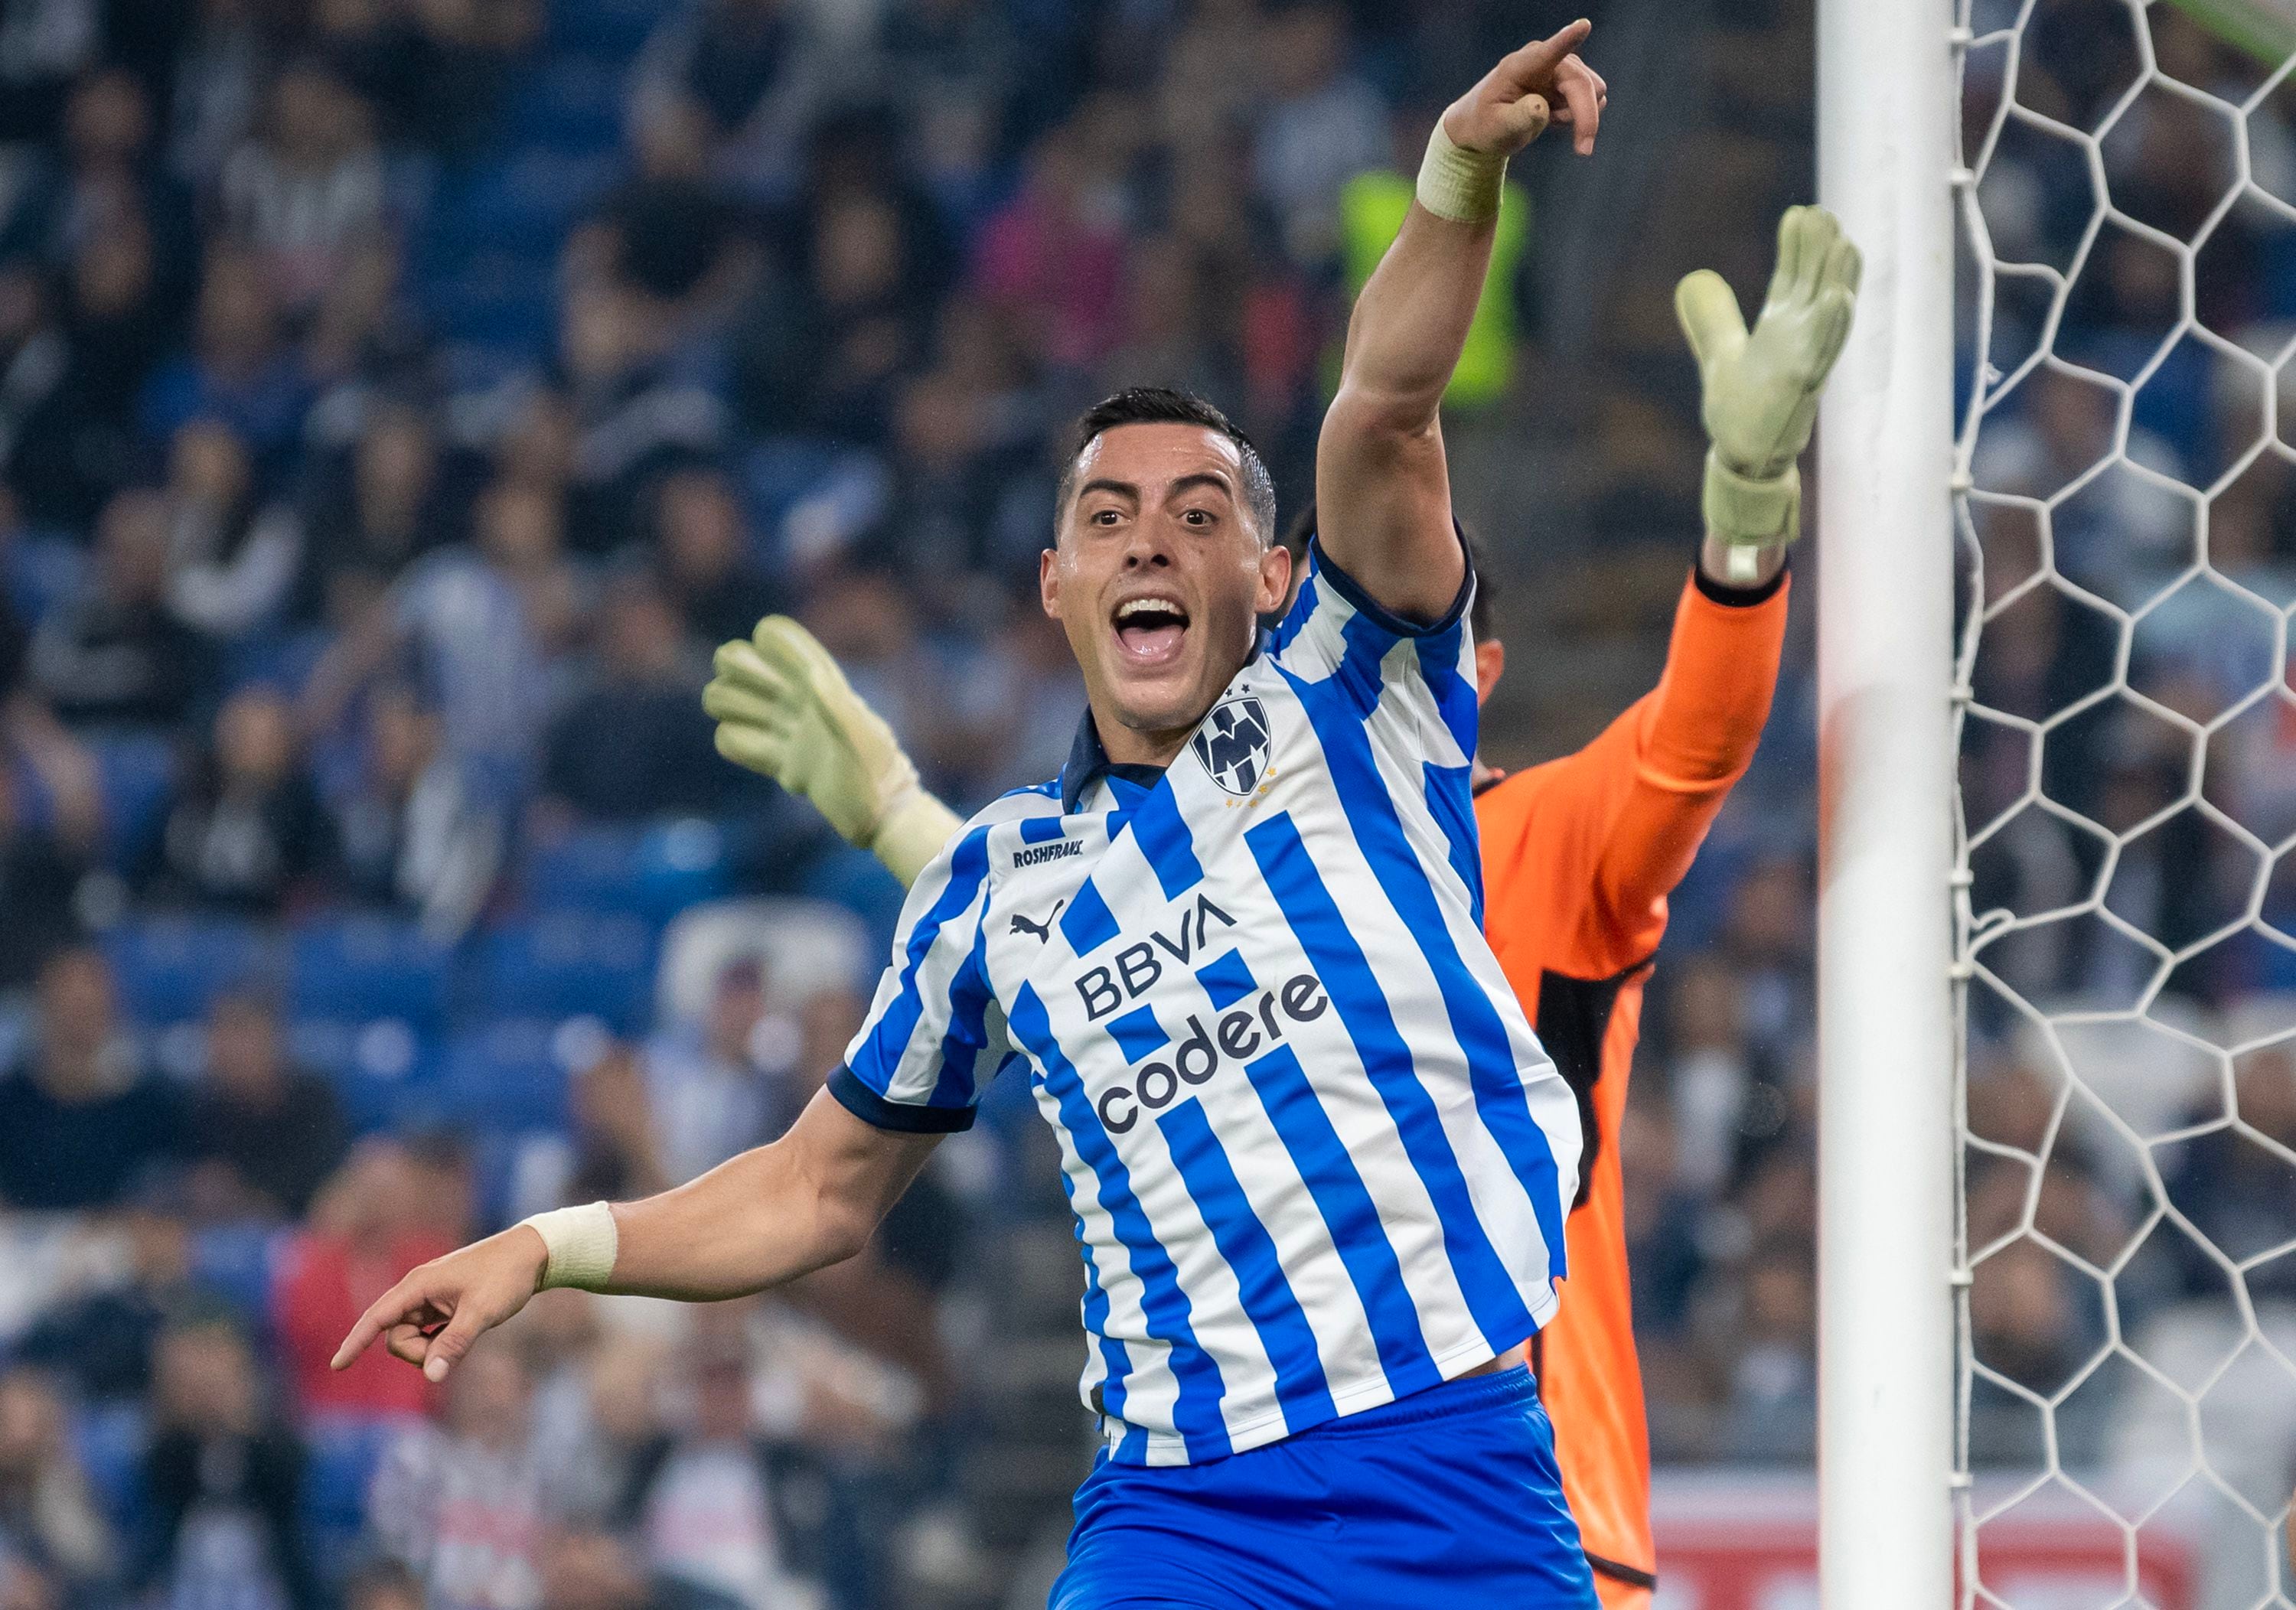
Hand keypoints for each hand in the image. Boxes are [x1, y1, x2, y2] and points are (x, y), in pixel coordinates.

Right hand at [330, 1226, 548, 1382]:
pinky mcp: (444, 1306)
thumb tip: (431, 1376)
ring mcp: (431, 1299)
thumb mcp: (481, 1312)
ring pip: (413, 1338)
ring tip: (465, 1334)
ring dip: (431, 1349)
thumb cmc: (506, 1276)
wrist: (533, 1253)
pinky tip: (464, 1332)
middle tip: (452, 1349)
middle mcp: (418, 1290)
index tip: (336, 1366)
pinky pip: (429, 1335)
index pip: (377, 1318)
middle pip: (396, 1337)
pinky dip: (440, 1343)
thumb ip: (454, 1343)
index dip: (356, 1343)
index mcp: (418, 1285)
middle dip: (417, 1353)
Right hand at [704, 616, 919, 851]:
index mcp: (822, 682)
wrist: (881, 817)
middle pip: (738, 662)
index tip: (783, 667)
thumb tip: (811, 674)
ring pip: (728, 699)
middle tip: (768, 698)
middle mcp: (800, 701)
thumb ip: (837, 706)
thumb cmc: (877, 773)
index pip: (777, 636)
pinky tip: (757, 752)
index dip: (770, 642)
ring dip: (726, 703)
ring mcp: (788, 731)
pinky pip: (734, 741)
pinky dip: (734, 742)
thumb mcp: (862, 737)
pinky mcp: (782, 764)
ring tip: (752, 723)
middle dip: (736, 670)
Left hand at [1442, 19, 1606, 159]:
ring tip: (1548, 120)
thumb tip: (1540, 107)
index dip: (1567, 39)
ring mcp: (1561, 67)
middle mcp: (1546, 60)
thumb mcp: (1497, 129)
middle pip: (1583, 83)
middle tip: (1583, 151)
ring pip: (1594, 90)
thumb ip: (1517, 118)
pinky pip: (1591, 98)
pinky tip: (1555, 114)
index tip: (1583, 26)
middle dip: (1587, 117)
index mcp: (1520, 67)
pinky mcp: (1571, 78)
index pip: (1547, 52)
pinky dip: (1578, 114)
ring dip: (1579, 115)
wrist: (1484, 124)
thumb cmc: (1486, 125)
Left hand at [1676, 205, 1861, 553]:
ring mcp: (1804, 363)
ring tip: (1845, 243)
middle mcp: (1799, 341)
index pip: (1794, 279)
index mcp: (1783, 330)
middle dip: (1822, 253)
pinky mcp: (1800, 388)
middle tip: (1825, 214)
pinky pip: (1820, 354)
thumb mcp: (1721, 355)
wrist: (1743, 459)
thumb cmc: (1742, 409)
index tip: (1801, 213)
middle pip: (1815, 287)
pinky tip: (1840, 299)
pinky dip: (1831, 326)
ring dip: (1838, 280)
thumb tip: (1692, 279)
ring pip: (1828, 315)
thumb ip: (1711, 319)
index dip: (1798, 247)